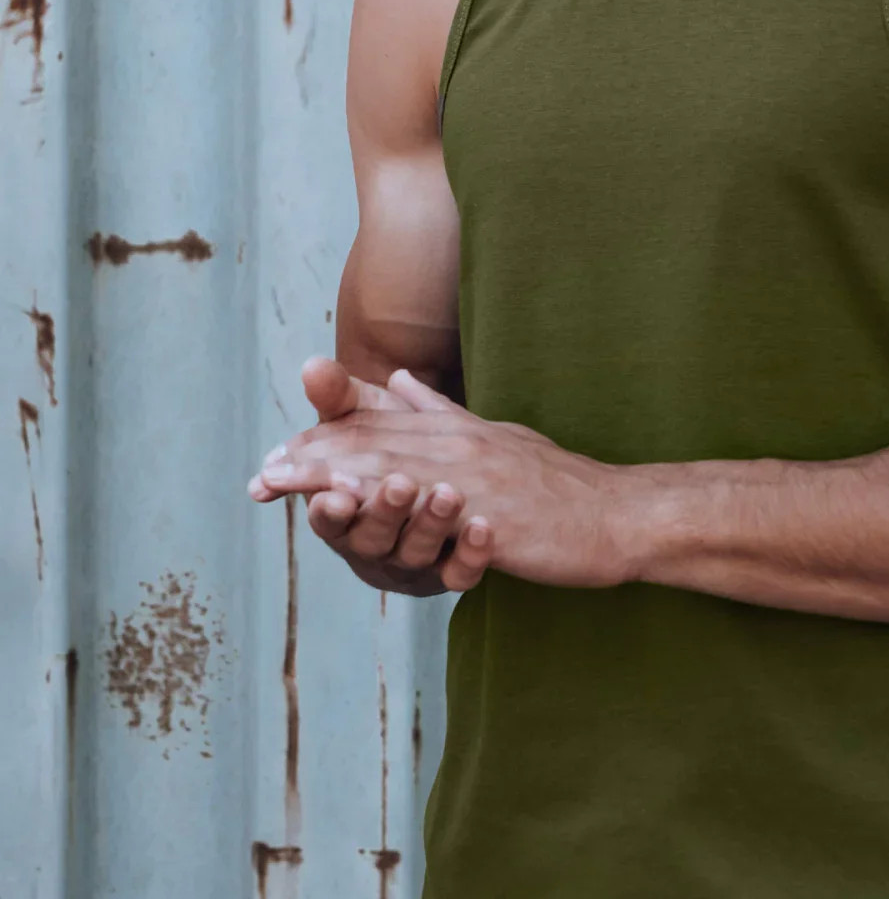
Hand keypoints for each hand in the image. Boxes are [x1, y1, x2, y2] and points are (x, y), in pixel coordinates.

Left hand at [249, 362, 638, 592]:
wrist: (616, 515)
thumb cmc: (559, 488)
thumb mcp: (498, 440)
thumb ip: (444, 413)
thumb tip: (398, 382)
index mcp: (458, 431)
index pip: (379, 430)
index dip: (325, 440)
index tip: (280, 456)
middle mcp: (460, 445)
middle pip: (374, 445)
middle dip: (312, 458)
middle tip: (262, 474)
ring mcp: (474, 476)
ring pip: (390, 470)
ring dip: (331, 478)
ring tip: (285, 487)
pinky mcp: (489, 513)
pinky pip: (426, 509)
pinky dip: (383, 508)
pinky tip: (350, 516)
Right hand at [251, 358, 485, 596]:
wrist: (450, 493)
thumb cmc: (386, 454)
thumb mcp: (363, 423)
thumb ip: (339, 399)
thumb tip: (312, 365)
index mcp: (344, 512)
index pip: (329, 515)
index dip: (330, 508)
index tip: (337, 493)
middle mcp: (374, 542)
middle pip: (371, 536)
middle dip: (384, 510)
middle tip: (402, 483)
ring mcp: (414, 560)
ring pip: (416, 553)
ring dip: (429, 523)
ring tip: (449, 493)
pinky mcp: (452, 572)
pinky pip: (460, 574)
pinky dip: (471, 554)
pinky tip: (484, 528)